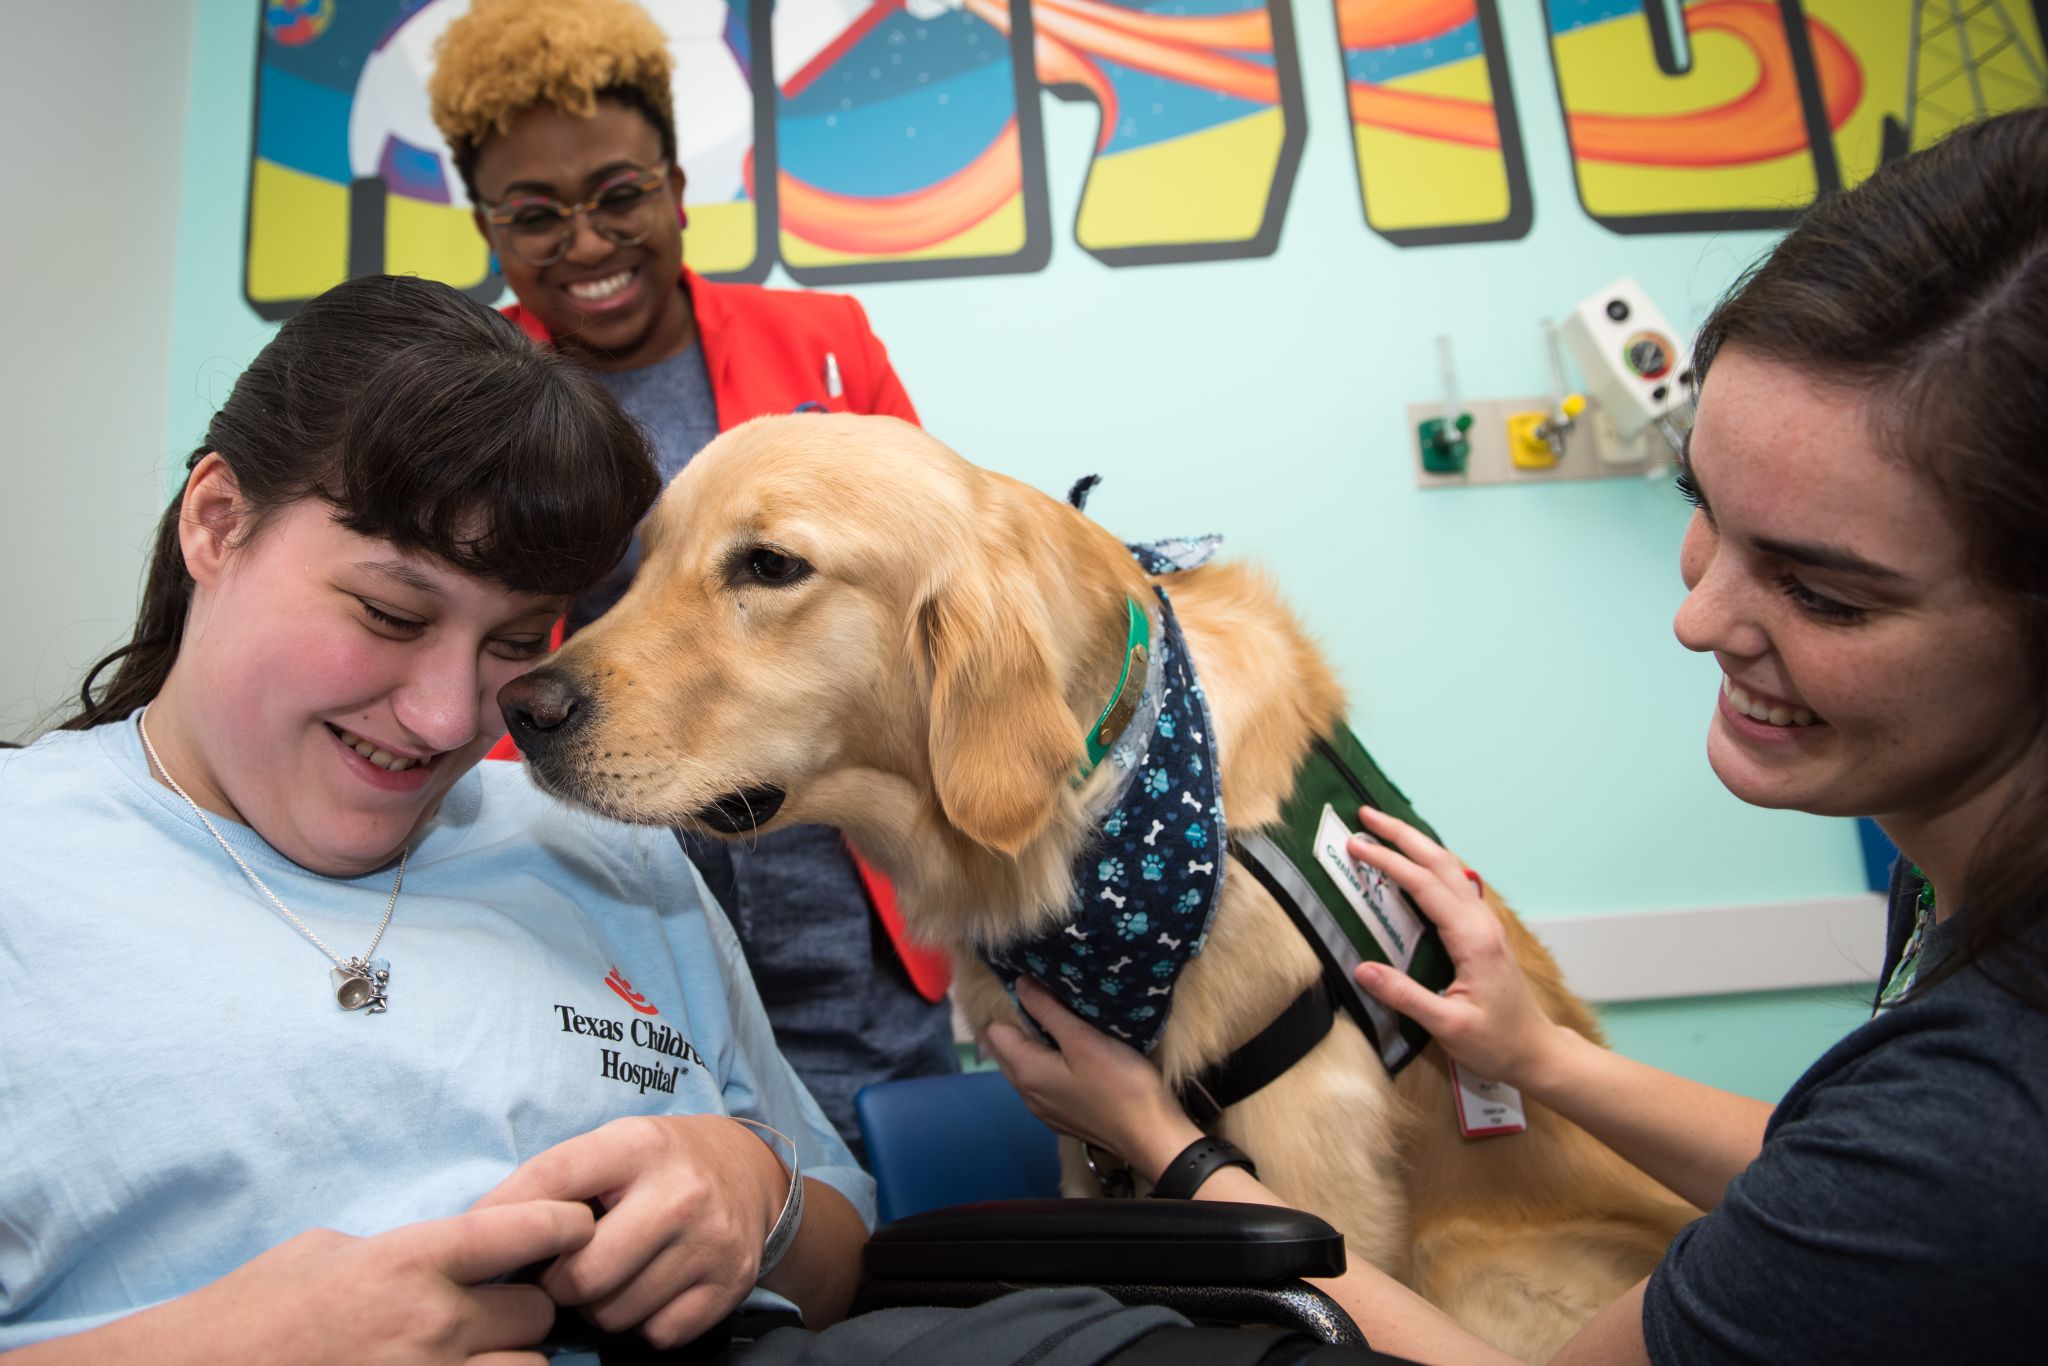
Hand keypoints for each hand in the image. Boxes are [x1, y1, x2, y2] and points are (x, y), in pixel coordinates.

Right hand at [143, 1201, 592, 1365]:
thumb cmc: (250, 1310)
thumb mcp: (327, 1251)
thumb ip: (403, 1249)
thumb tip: (453, 1249)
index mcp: (410, 1261)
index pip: (529, 1230)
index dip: (565, 1224)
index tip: (572, 1225)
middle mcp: (430, 1324)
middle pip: (540, 1311)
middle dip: (530, 1306)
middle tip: (504, 1306)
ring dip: (514, 1361)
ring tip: (480, 1353)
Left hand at [470, 1115, 786, 1348]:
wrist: (749, 1172)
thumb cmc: (659, 1163)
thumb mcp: (613, 1146)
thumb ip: (556, 1180)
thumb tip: (480, 1229)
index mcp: (639, 1146)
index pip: (552, 1182)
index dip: (504, 1216)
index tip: (477, 1241)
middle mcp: (680, 1192)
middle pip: (582, 1276)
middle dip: (561, 1284)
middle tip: (567, 1271)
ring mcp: (710, 1241)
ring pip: (615, 1315)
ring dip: (601, 1308)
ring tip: (613, 1276)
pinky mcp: (731, 1283)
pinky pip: (658, 1334)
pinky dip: (645, 1323)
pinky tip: (650, 1290)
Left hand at [984, 977, 1202, 1182]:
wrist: (1151, 1135)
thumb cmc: (1119, 1083)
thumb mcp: (1083, 1039)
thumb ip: (1048, 1011)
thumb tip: (1020, 984)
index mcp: (1026, 1072)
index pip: (995, 1032)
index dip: (1010, 1009)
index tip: (1035, 992)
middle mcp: (1026, 1094)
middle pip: (1006, 1053)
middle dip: (1019, 1027)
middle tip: (1048, 1004)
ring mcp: (1044, 1111)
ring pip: (1025, 1070)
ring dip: (1034, 1048)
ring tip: (1062, 1027)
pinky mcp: (1062, 1119)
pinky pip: (1043, 1086)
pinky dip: (1049, 1068)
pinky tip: (1074, 1060)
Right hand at [1347, 807, 1564, 1086]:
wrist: (1536, 1051)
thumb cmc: (1496, 1042)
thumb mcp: (1448, 1027)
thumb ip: (1405, 996)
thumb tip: (1361, 969)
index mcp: (1472, 938)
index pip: (1424, 886)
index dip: (1388, 863)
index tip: (1357, 846)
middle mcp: (1480, 921)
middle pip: (1440, 862)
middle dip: (1402, 835)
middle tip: (1366, 814)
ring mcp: (1484, 923)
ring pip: (1449, 868)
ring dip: (1415, 844)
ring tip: (1384, 828)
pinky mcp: (1482, 931)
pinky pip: (1453, 883)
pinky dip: (1428, 863)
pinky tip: (1413, 862)